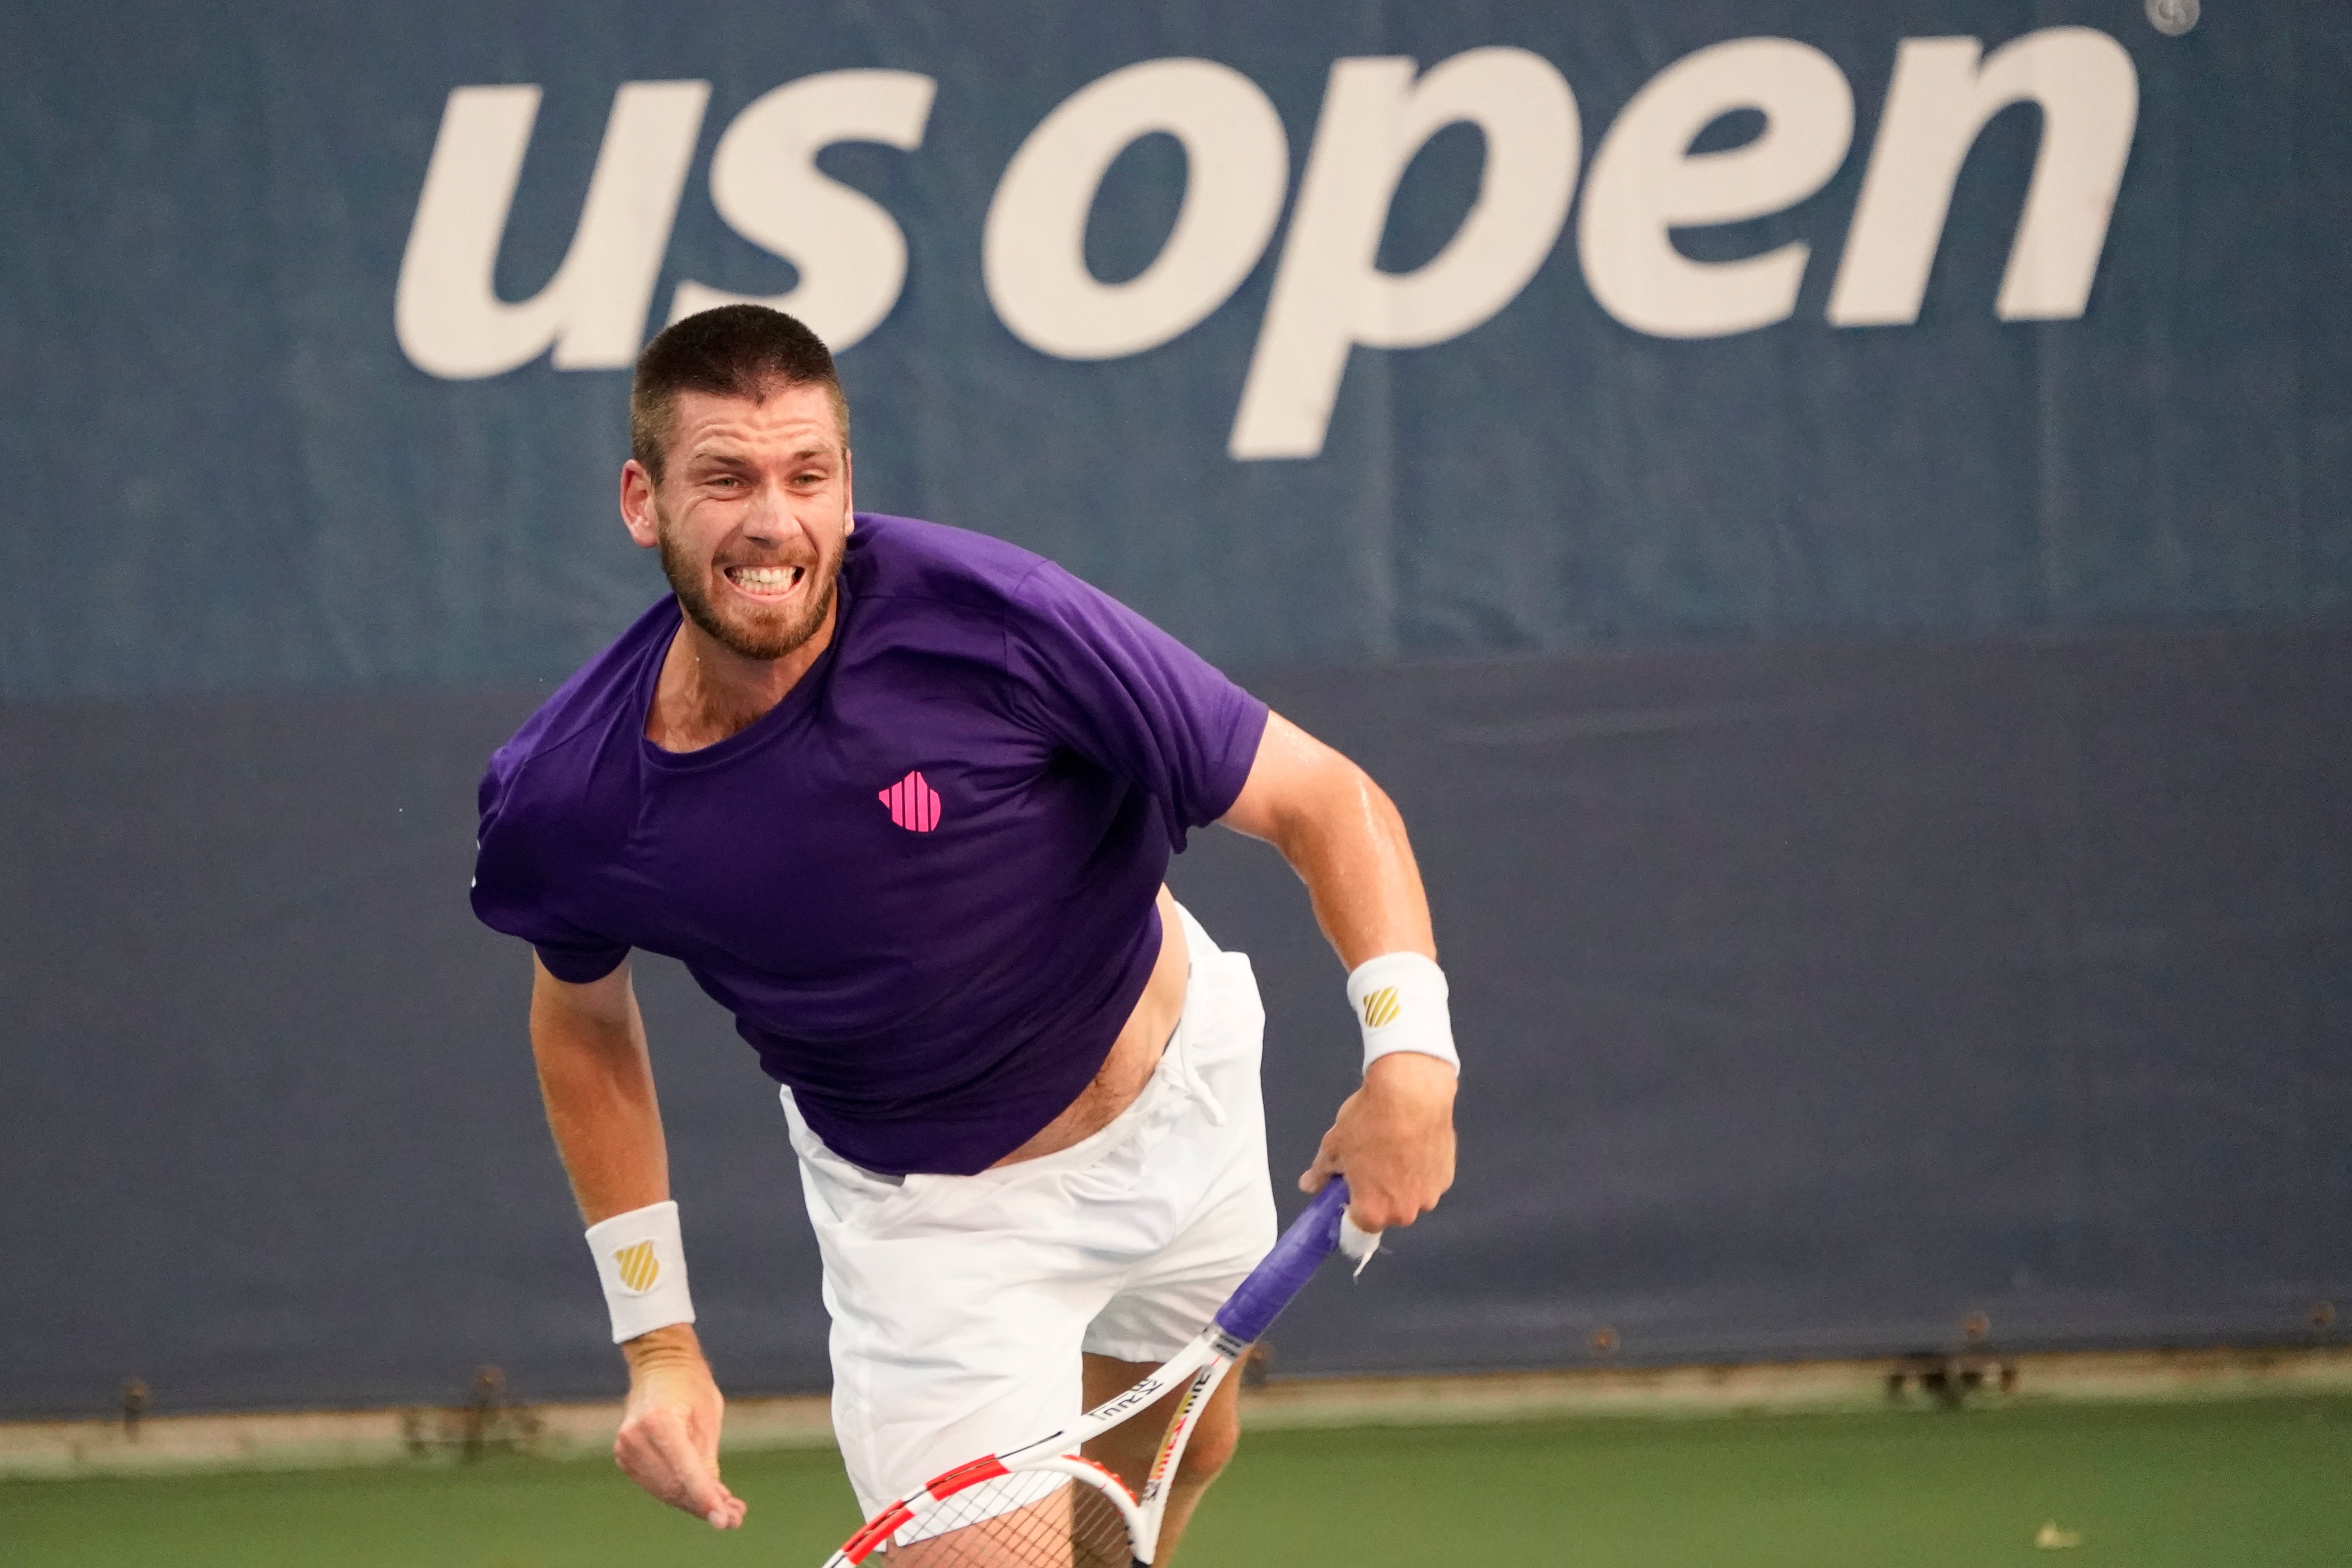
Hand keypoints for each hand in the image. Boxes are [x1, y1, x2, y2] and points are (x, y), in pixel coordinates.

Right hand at [615, 1325, 746, 1528]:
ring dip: (695, 1503)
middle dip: (705, 1505)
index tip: (724, 1520)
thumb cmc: (691, 1385)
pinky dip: (680, 1492)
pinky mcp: (624, 1457)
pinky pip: (656, 1484)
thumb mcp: (708, 1419)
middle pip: (675, 1486)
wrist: (660, 1363)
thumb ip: (707, 1462)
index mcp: (659, 1421)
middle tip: (735, 1517)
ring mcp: (625, 1449)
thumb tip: (717, 1504)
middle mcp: (636, 1438)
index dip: (706, 1498)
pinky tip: (704, 1497)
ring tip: (727, 1510)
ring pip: (665, 1491)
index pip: (685, 1471)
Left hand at [1300, 1051, 1456, 1229]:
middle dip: (1376, 1193)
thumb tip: (1308, 1185)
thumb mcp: (1333, 1147)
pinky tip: (1412, 1143)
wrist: (1410, 1093)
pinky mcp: (1446, 1177)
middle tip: (1368, 1162)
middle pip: (1385, 1212)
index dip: (1350, 1207)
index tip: (1347, 1189)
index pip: (1357, 1226)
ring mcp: (1429, 1196)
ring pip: (1409, 1196)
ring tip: (1392, 1148)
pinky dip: (1419, 1168)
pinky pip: (1427, 1180)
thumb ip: (1321, 1174)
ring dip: (1400, 1182)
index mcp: (1372, 1213)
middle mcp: (1404, 1213)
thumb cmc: (1367, 1122)